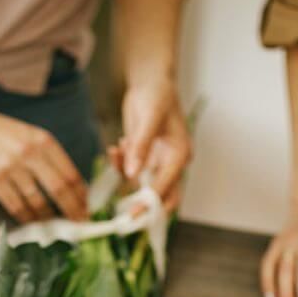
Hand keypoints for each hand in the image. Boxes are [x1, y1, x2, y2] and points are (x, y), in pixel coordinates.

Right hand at [0, 109, 87, 222]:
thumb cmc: (8, 136)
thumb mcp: (34, 138)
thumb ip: (52, 159)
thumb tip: (75, 189)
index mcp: (44, 142)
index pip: (70, 174)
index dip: (81, 196)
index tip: (88, 209)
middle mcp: (28, 153)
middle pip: (58, 189)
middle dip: (72, 210)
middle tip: (79, 224)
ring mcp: (10, 168)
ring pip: (37, 202)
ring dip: (49, 219)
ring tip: (56, 228)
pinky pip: (16, 207)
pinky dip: (27, 218)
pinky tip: (34, 223)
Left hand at [108, 79, 190, 211]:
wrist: (150, 81)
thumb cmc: (156, 95)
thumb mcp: (149, 118)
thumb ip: (141, 146)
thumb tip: (132, 174)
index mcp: (180, 155)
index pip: (166, 186)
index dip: (150, 202)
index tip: (134, 215)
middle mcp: (171, 162)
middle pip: (162, 195)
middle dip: (143, 205)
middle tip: (123, 215)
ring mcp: (157, 161)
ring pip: (141, 184)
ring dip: (126, 175)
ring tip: (119, 150)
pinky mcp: (144, 157)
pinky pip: (130, 171)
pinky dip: (121, 164)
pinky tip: (117, 147)